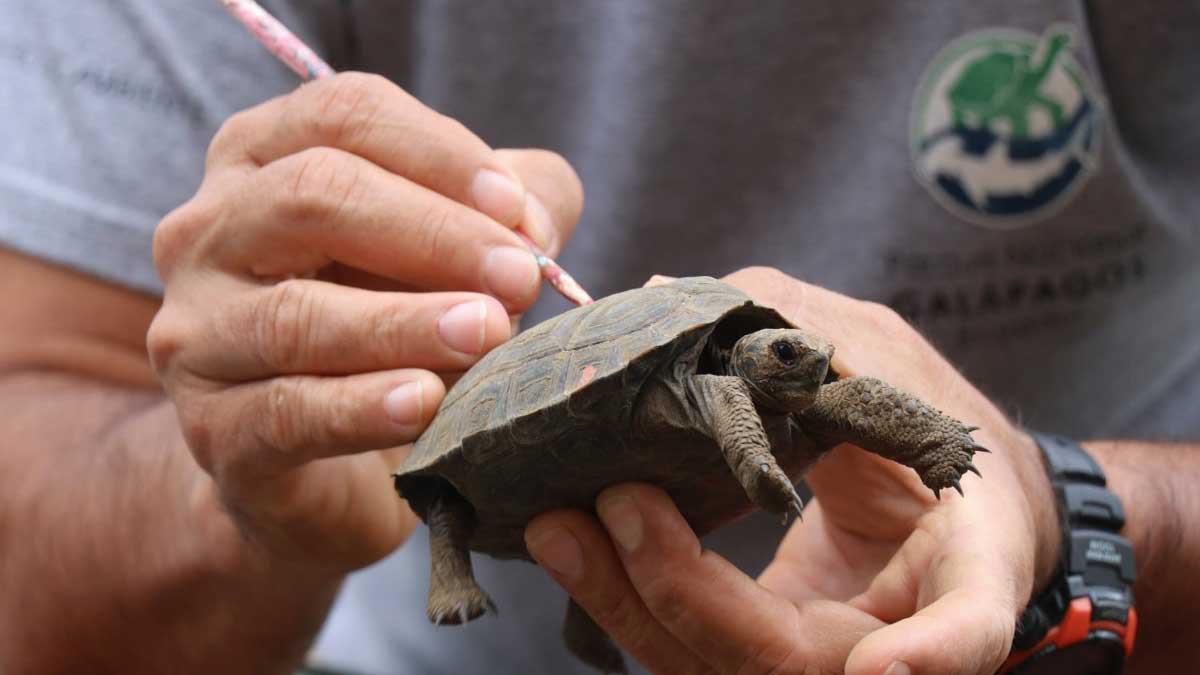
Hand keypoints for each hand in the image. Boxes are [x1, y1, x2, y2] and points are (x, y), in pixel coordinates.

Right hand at [148, 73, 581, 571]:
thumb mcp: (460, 245)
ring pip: (295, 313)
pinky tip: (425, 404)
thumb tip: (532, 224)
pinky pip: (287, 413)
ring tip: (487, 334)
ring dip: (404, 322)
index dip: (437, 152)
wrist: (331, 465)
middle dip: (431, 234)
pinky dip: (363, 407)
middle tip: (520, 277)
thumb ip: (512, 208)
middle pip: (310, 196)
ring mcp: (196, 333)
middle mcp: (206, 232)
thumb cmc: (399, 324)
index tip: (514, 207)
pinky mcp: (213, 430)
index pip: (341, 115)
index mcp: (261, 159)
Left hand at [525, 267, 1059, 673]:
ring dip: (627, 603)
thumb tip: (663, 298)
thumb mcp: (896, 371)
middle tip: (618, 502)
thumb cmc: (930, 430)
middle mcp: (884, 644)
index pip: (965, 630)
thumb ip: (802, 334)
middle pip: (784, 662)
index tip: (877, 668)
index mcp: (963, 580)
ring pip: (714, 667)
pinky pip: (684, 645)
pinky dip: (625, 599)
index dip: (936, 652)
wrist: (945, 515)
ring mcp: (814, 657)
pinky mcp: (760, 649)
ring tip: (556, 528)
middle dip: (684, 593)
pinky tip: (573, 545)